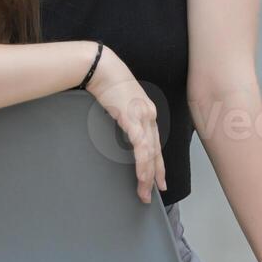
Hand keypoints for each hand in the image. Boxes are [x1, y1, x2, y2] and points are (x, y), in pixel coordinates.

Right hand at [84, 46, 167, 203]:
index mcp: (147, 113)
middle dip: (156, 175)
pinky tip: (141, 175)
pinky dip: (142, 163)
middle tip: (153, 193)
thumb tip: (122, 127)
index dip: (159, 163)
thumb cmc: (109, 82)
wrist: (103, 68)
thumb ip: (125, 116)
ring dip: (147, 175)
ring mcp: (143, 118)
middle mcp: (149, 116)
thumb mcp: (121, 102)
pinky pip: (141, 147)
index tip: (159, 179)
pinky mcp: (133, 119)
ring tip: (143, 192)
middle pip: (156, 152)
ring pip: (150, 154)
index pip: (156, 144)